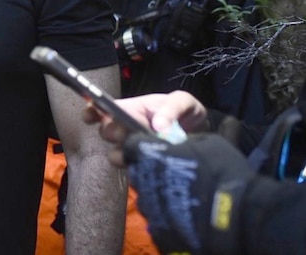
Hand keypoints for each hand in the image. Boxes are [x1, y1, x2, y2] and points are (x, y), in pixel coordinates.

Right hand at [82, 90, 208, 165]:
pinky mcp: (142, 163)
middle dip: (113, 132)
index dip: (92, 111)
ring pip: (115, 152)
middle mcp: (126, 127)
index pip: (104, 108)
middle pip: (106, 131)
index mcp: (131, 108)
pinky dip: (135, 167)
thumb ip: (172, 108)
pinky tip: (147, 163)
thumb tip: (159, 126)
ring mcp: (133, 147)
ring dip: (122, 153)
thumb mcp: (183, 102)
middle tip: (127, 133)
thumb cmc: (187, 112)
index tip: (89, 117)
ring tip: (138, 151)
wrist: (202, 135)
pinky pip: (130, 167)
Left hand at [124, 133, 253, 254]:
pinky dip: (167, 216)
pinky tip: (183, 216)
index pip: (131, 146)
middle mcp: (143, 181)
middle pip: (138, 173)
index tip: (156, 152)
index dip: (142, 148)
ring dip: (157, 195)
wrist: (239, 217)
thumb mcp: (209, 143)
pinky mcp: (157, 231)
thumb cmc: (224, 173)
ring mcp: (149, 208)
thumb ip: (185, 140)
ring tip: (180, 199)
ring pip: (146, 197)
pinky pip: (156, 220)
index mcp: (150, 156)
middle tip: (172, 176)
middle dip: (150, 172)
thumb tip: (180, 142)